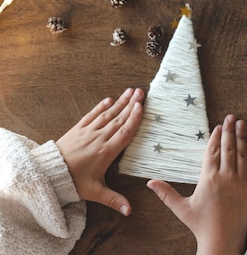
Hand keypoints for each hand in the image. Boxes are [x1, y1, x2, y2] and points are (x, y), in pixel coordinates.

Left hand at [56, 87, 143, 215]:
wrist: (49, 174)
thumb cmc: (73, 182)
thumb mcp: (95, 192)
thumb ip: (114, 199)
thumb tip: (129, 211)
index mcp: (106, 152)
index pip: (124, 132)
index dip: (134, 118)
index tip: (142, 107)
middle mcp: (99, 138)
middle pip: (119, 119)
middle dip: (131, 105)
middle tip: (141, 92)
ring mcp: (88, 132)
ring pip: (107, 114)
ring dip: (120, 102)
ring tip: (130, 91)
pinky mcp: (78, 129)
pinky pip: (91, 115)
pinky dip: (100, 107)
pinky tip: (108, 100)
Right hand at [147, 114, 246, 254]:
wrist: (223, 240)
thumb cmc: (201, 225)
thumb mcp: (181, 208)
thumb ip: (166, 193)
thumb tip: (149, 182)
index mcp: (208, 179)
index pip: (212, 152)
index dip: (215, 137)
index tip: (218, 125)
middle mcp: (226, 177)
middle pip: (228, 148)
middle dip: (230, 130)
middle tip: (232, 116)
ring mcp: (240, 182)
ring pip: (242, 155)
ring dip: (242, 137)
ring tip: (242, 124)